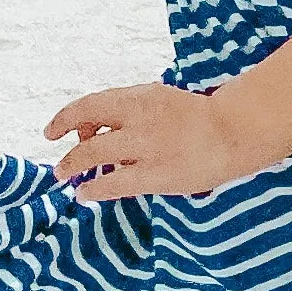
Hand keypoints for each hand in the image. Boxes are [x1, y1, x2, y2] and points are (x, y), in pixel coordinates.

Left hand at [45, 78, 250, 201]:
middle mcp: (137, 117)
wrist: (237, 130)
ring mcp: (144, 145)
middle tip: (59, 163)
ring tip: (65, 177)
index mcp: (141, 96)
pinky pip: (113, 183)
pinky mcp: (155, 173)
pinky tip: (86, 194)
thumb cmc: (204, 117)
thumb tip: (106, 131)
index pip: (91, 104)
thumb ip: (136, 112)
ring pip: (94, 154)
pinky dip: (94, 188)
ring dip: (73, 165)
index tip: (54, 130)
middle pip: (87, 126)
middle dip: (67, 145)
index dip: (66, 118)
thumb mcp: (164, 100)